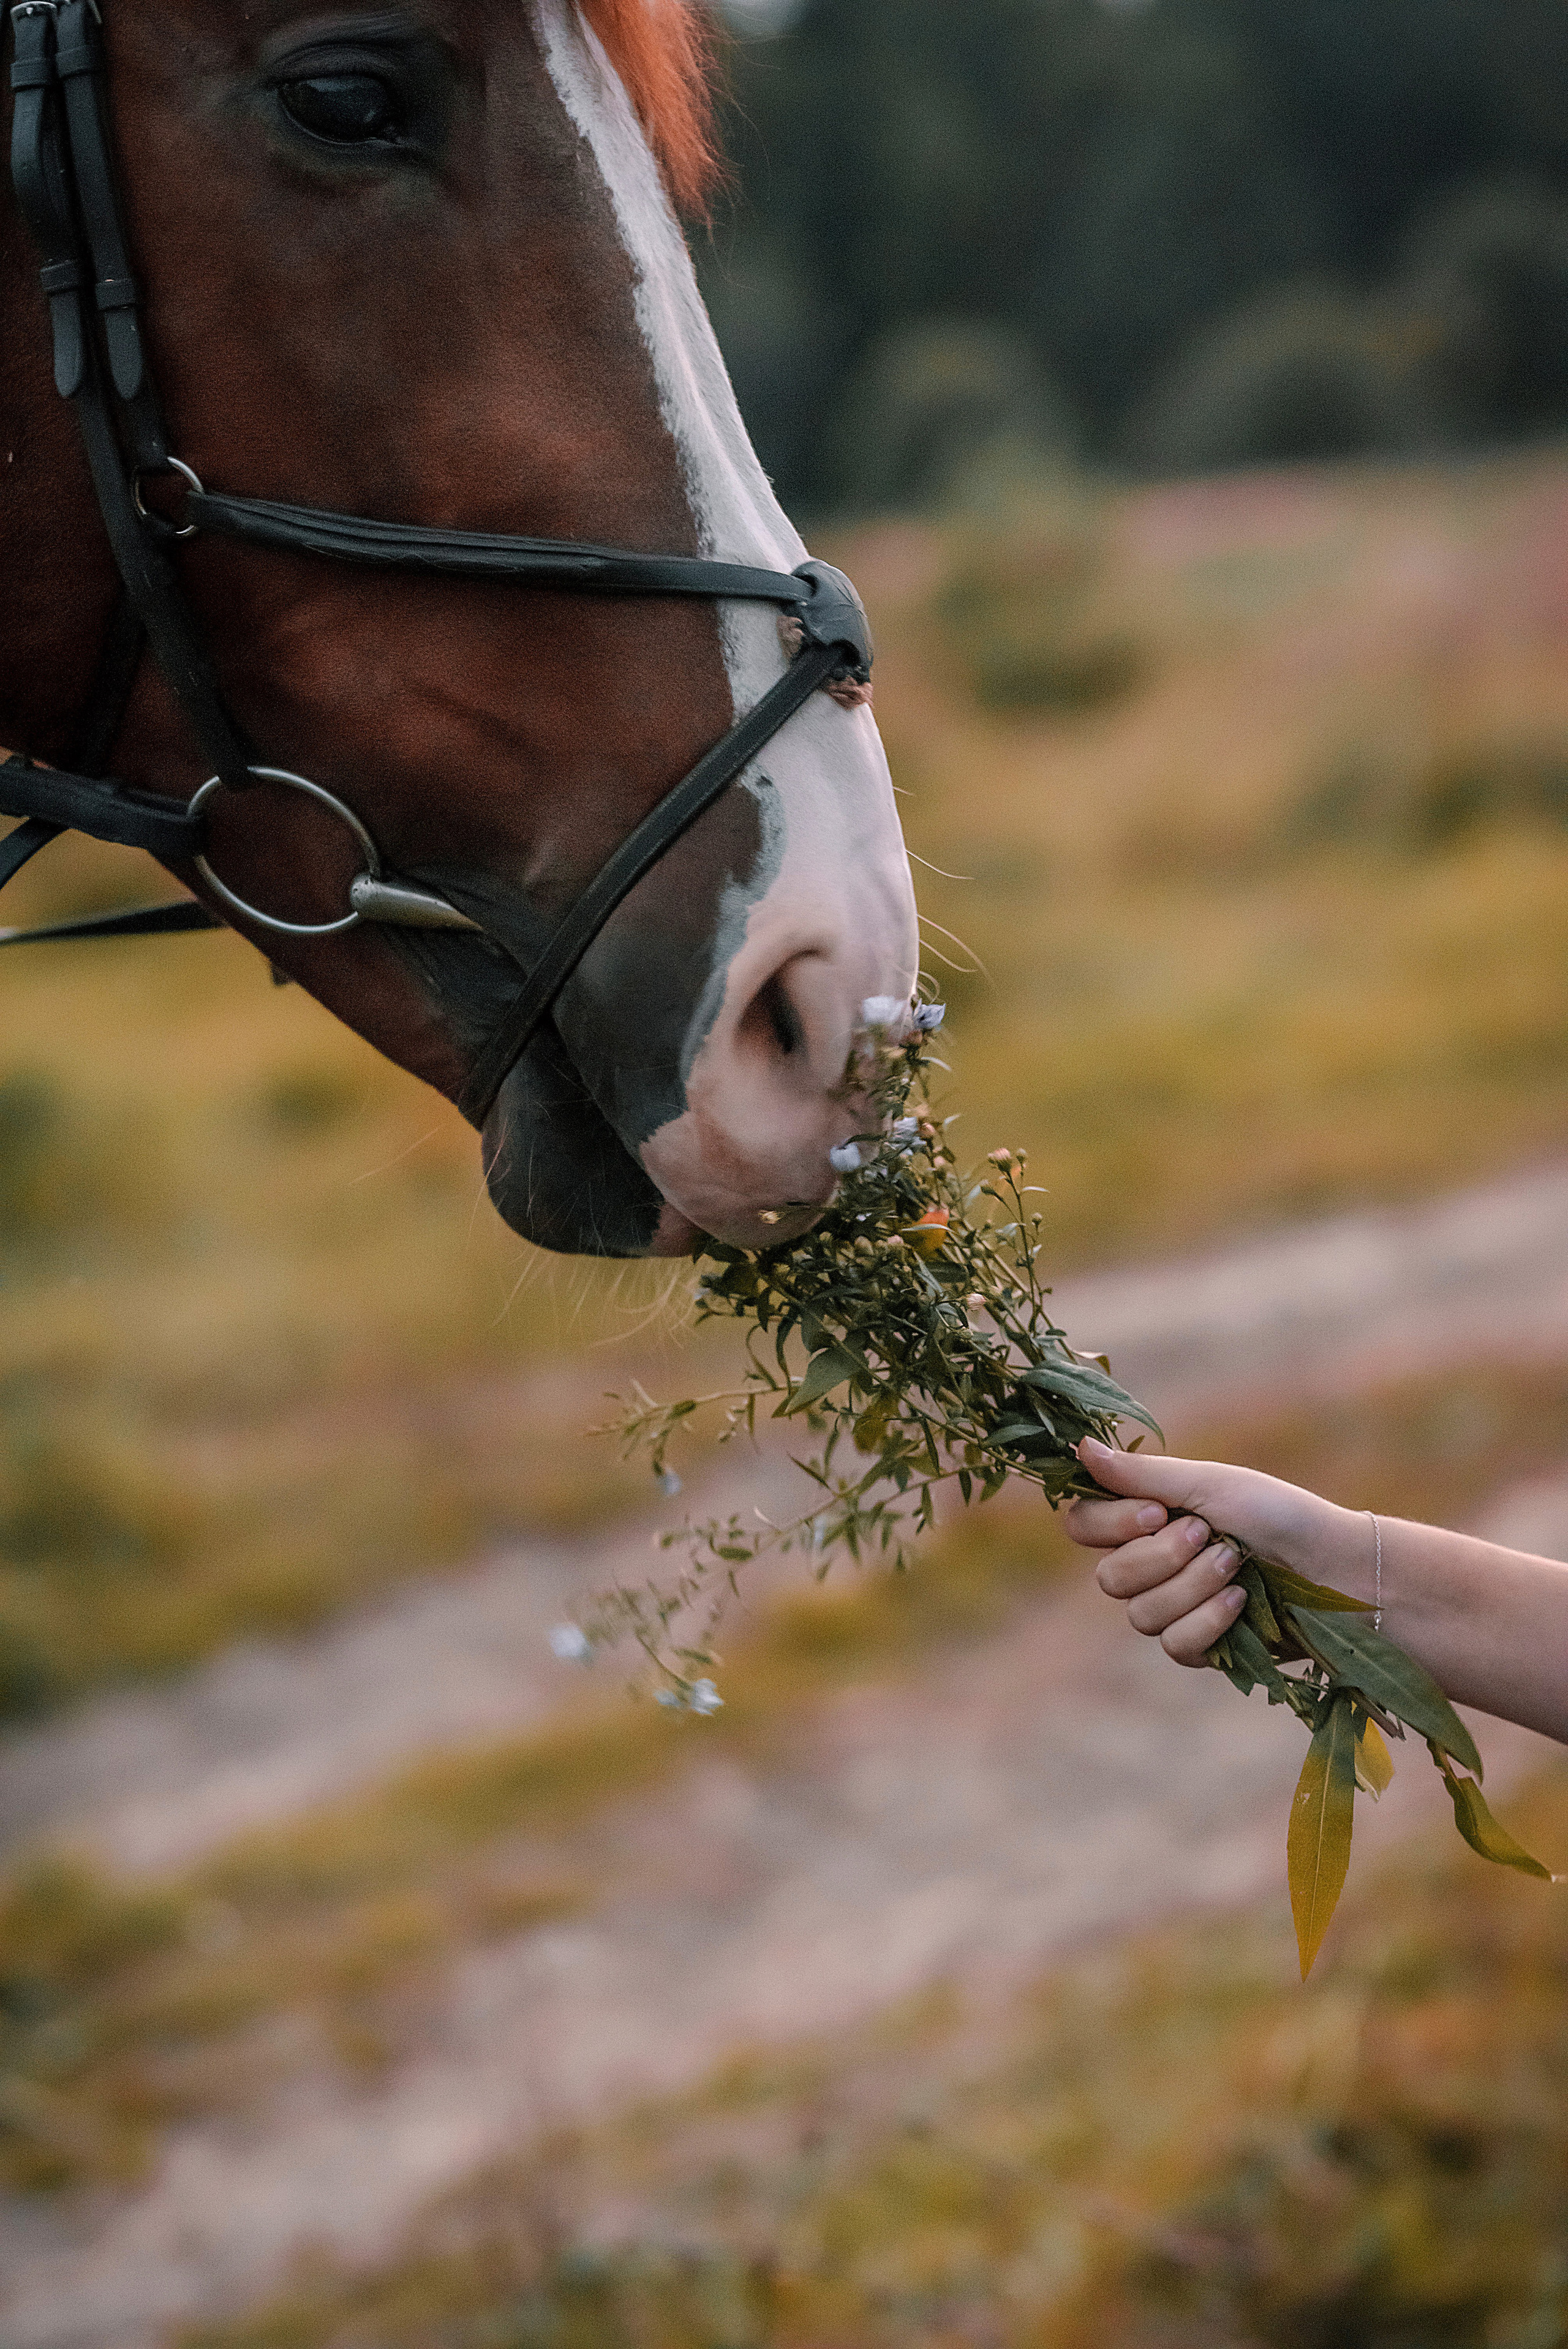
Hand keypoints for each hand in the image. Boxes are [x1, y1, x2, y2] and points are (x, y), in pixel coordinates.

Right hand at [1065, 1437, 1358, 1665]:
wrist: (1334, 1566)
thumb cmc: (1275, 1512)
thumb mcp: (1208, 1484)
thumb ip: (1140, 1474)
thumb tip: (1078, 1445)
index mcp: (1145, 1521)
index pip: (1084, 1527)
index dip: (1111, 1525)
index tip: (1155, 1512)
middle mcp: (1150, 1567)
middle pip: (1109, 1578)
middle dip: (1162, 1557)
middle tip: (1208, 1535)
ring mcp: (1172, 1610)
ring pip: (1141, 1615)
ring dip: (1193, 1586)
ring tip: (1235, 1564)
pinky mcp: (1200, 1647)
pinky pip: (1175, 1644)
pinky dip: (1209, 1620)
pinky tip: (1240, 1603)